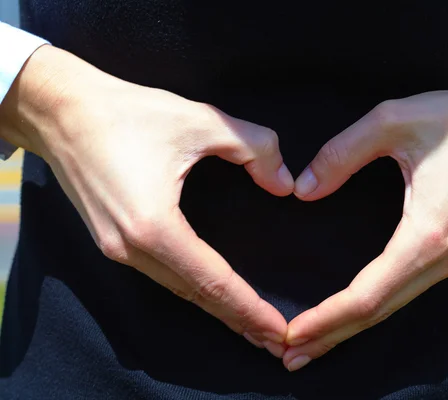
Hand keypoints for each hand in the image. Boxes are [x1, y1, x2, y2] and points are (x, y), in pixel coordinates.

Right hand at [0, 45, 292, 354]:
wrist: (61, 110)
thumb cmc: (128, 113)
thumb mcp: (201, 120)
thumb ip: (254, 148)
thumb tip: (286, 184)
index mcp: (154, 226)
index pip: (214, 281)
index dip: (250, 309)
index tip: (280, 332)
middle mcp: (132, 249)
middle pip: (197, 296)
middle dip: (239, 321)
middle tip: (277, 344)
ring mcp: (117, 250)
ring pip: (178, 290)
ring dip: (217, 309)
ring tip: (253, 326)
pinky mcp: (112, 242)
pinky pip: (162, 276)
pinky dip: (193, 290)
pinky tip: (213, 294)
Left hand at [282, 62, 447, 370]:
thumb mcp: (391, 121)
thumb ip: (340, 154)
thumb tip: (304, 190)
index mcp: (426, 234)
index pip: (367, 295)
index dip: (326, 318)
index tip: (291, 334)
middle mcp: (442, 259)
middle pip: (378, 312)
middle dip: (332, 335)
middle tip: (289, 355)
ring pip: (393, 306)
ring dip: (351, 326)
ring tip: (313, 342)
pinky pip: (407, 290)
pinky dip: (374, 307)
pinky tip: (353, 312)